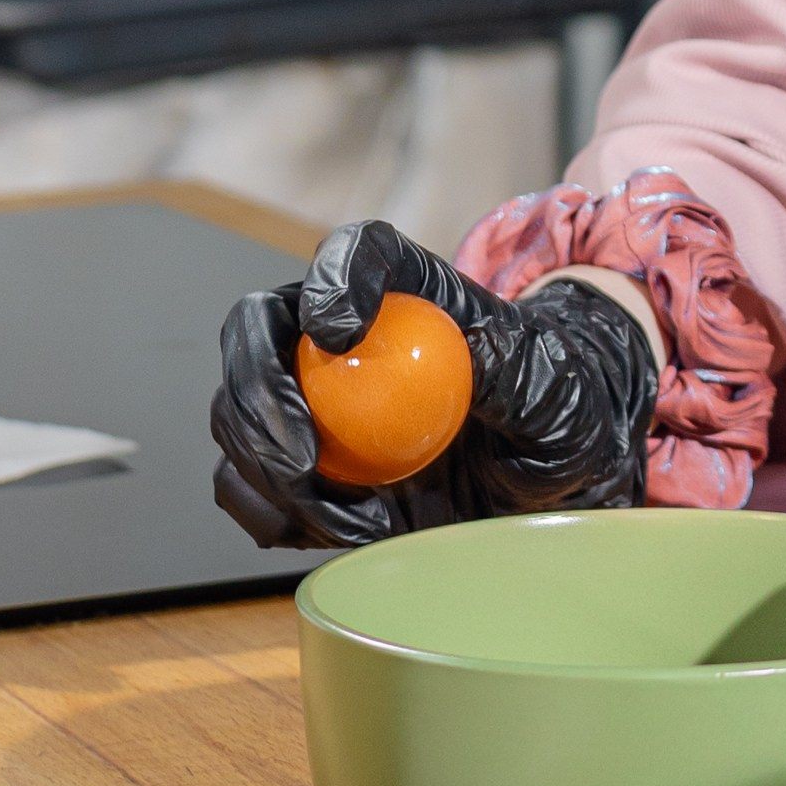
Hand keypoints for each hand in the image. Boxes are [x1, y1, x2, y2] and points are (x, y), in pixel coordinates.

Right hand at [211, 220, 658, 551]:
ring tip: (351, 518)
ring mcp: (306, 396)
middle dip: (257, 391)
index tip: (337, 331)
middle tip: (298, 459)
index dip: (332, 277)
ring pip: (234, 415)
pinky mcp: (295, 464)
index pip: (356, 251)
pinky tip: (348, 534)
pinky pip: (247, 487)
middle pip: (257, 328)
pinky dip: (279, 517)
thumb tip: (470, 356)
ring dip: (267, 472)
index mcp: (406, 286)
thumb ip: (515, 368)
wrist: (539, 473)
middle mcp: (337, 330)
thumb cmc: (550, 411)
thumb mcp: (551, 390)